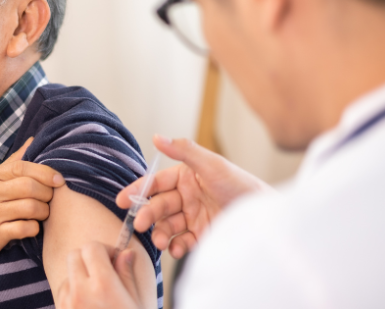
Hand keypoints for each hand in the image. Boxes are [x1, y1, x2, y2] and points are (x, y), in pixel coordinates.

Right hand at [0, 137, 64, 264]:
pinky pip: (23, 229)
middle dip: (46, 194)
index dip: (45, 172)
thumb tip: (33, 140)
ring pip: (30, 208)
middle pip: (29, 187)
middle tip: (49, 200)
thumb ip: (13, 162)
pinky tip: (32, 227)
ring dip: (43, 212)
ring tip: (42, 214)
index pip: (22, 167)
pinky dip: (34, 228)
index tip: (59, 180)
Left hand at [56, 242, 141, 308]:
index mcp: (103, 286)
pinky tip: (88, 304)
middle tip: (103, 270)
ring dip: (80, 276)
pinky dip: (73, 292)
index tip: (112, 259)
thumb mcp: (136, 302)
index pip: (92, 247)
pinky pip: (62, 291)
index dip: (104, 249)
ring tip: (96, 292)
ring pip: (68, 273)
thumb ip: (127, 274)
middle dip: (88, 257)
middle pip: (75, 254)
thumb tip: (126, 252)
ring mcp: (67, 304)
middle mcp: (80, 293)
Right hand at [118, 136, 271, 258]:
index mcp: (186, 177)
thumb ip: (183, 151)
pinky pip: (182, 241)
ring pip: (167, 225)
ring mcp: (193, 217)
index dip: (138, 190)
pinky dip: (176, 246)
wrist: (263, 214)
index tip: (121, 201)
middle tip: (140, 224)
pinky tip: (175, 249)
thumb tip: (157, 136)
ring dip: (160, 233)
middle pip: (159, 206)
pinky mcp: (201, 235)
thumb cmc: (240, 184)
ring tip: (159, 241)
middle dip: (148, 215)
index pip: (156, 183)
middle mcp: (187, 196)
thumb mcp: (211, 164)